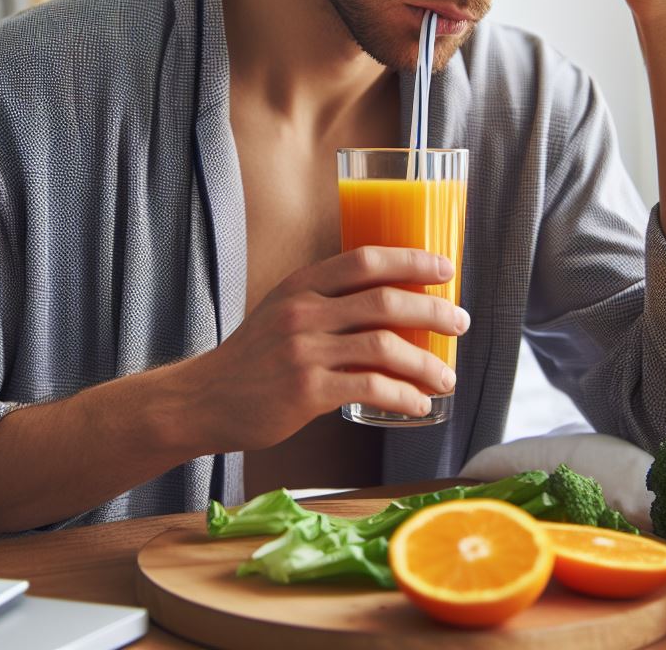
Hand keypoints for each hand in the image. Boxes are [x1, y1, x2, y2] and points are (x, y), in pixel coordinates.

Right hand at [185, 247, 468, 451]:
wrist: (204, 399)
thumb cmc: (254, 357)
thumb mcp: (283, 311)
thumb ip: (328, 302)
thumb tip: (391, 302)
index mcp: (302, 284)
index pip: (365, 260)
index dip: (410, 260)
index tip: (444, 269)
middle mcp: (304, 311)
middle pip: (384, 300)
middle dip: (433, 310)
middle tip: (461, 322)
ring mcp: (304, 351)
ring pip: (383, 346)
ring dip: (426, 363)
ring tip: (447, 377)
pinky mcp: (306, 391)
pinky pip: (369, 388)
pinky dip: (402, 396)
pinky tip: (418, 405)